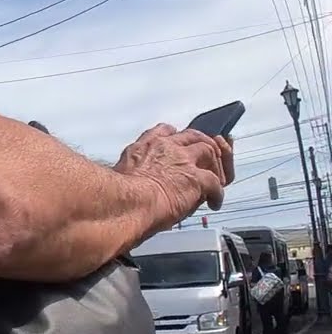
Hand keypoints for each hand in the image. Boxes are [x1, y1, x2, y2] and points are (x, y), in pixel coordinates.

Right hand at [113, 123, 233, 230]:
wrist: (127, 202)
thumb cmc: (116, 196)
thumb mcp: (118, 177)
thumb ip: (133, 173)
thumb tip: (138, 185)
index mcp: (143, 148)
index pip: (164, 131)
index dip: (176, 135)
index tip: (179, 141)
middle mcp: (165, 148)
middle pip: (193, 136)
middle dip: (205, 144)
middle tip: (210, 157)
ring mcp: (183, 160)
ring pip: (210, 151)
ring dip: (216, 165)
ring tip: (216, 180)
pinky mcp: (197, 178)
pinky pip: (216, 182)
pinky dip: (218, 193)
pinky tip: (214, 202)